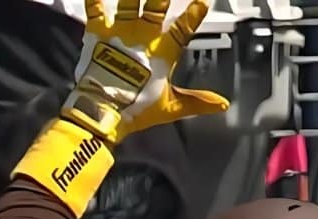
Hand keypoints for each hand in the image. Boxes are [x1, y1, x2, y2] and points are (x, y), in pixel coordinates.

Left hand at [65, 0, 227, 144]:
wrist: (102, 110)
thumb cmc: (136, 108)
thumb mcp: (170, 106)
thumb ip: (197, 101)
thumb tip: (222, 103)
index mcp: (162, 51)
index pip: (183, 27)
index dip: (195, 13)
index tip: (203, 1)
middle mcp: (143, 34)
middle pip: (156, 4)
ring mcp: (119, 30)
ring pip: (129, 0)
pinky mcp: (97, 32)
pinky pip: (95, 8)